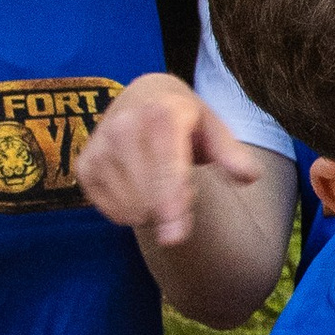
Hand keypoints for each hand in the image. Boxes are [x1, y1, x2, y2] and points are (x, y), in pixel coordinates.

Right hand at [76, 71, 261, 244]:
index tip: (174, 238)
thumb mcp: (213, 127)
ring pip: (131, 209)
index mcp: (161, 114)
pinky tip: (137, 185)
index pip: (166, 169)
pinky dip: (131, 211)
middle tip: (180, 181)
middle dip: (172, 206)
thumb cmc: (183, 119)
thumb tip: (249, 176)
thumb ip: (231, 154)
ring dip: (152, 210)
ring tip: (158, 179)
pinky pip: (113, 212)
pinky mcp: (84, 166)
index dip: (172, 205)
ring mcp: (99, 147)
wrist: (141, 96)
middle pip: (148, 198)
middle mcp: (123, 126)